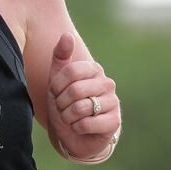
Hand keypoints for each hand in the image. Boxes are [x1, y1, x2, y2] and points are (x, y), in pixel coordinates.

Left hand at [48, 33, 119, 157]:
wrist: (75, 134)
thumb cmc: (66, 105)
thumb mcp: (57, 81)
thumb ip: (60, 58)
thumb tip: (67, 35)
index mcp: (94, 70)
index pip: (70, 70)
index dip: (57, 86)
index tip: (56, 93)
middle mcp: (107, 83)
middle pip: (74, 90)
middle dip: (61, 104)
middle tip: (63, 108)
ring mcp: (113, 102)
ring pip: (80, 107)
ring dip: (68, 117)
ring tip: (71, 118)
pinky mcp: (114, 122)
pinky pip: (87, 123)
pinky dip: (77, 128)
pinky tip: (80, 128)